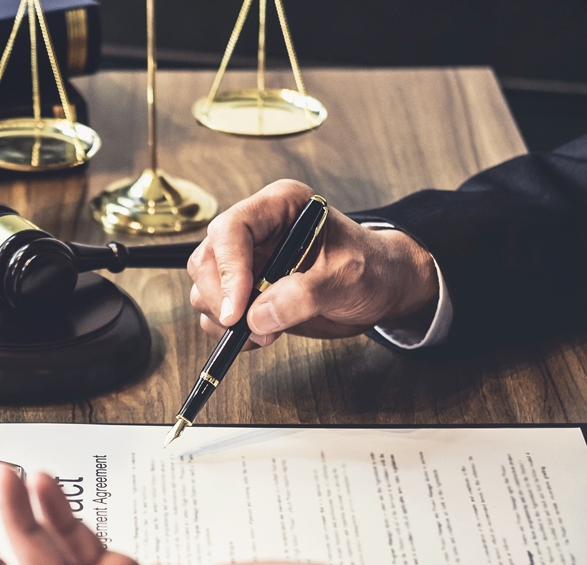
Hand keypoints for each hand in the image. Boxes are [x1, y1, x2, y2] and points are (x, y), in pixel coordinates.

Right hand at [188, 179, 438, 348]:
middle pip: (207, 260)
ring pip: (204, 289)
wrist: (382, 289)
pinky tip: (260, 336)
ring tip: (266, 333)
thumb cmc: (372, 269)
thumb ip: (304, 295)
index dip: (228, 270)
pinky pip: (215, 313)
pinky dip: (229, 332)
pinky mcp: (245, 292)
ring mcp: (247, 262)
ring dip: (225, 319)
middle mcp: (256, 230)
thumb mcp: (347, 278)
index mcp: (279, 207)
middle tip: (251, 327)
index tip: (237, 310)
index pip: (231, 230)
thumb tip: (256, 317)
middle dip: (222, 299)